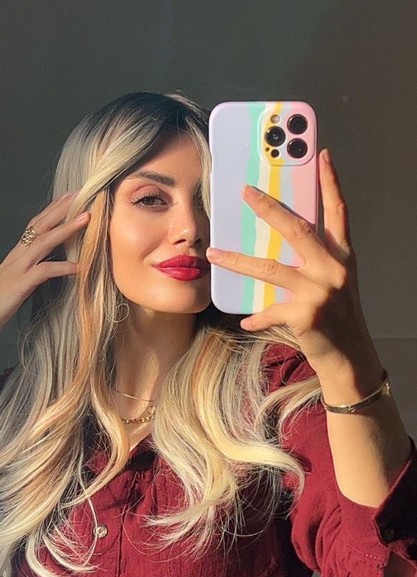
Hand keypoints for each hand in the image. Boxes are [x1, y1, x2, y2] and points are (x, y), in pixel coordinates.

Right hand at [0, 194, 89, 329]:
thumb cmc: (1, 300)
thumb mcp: (20, 279)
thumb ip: (33, 268)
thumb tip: (52, 264)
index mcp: (18, 253)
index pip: (36, 224)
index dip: (52, 209)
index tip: (69, 197)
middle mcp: (18, 255)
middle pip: (40, 225)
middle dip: (61, 209)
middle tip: (81, 195)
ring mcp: (19, 267)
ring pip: (44, 242)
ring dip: (66, 229)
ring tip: (87, 219)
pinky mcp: (22, 283)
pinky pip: (45, 271)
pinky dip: (63, 267)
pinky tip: (79, 267)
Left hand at [206, 149, 377, 375]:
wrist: (350, 357)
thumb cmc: (337, 317)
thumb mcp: (333, 281)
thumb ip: (314, 259)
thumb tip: (276, 239)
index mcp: (342, 256)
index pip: (338, 211)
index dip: (331, 182)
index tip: (322, 154)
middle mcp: (334, 268)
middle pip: (297, 229)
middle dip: (269, 207)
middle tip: (245, 191)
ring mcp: (320, 292)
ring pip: (270, 268)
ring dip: (237, 261)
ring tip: (213, 253)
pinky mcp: (306, 315)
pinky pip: (270, 311)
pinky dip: (255, 315)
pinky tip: (244, 318)